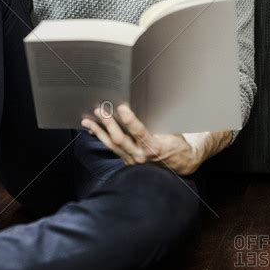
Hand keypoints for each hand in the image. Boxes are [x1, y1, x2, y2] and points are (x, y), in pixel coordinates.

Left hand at [81, 104, 202, 174]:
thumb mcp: (171, 131)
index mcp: (154, 147)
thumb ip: (156, 123)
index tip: (122, 108)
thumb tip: (141, 107)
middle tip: (100, 110)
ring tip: (88, 120)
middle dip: (108, 123)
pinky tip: (94, 130)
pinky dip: (102, 138)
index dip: (130, 121)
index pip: (139, 133)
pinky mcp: (127, 161)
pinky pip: (112, 149)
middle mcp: (141, 156)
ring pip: (112, 145)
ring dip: (99, 131)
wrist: (181, 163)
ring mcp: (132, 160)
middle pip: (120, 139)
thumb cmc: (176, 144)